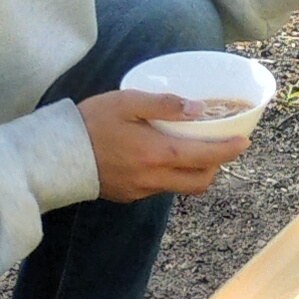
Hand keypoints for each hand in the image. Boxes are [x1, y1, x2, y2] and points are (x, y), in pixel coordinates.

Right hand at [81, 90, 230, 200]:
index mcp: (156, 154)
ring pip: (180, 187)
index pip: (205, 158)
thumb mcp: (128, 102)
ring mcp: (139, 191)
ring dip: (193, 172)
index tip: (244, 142)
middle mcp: (152, 178)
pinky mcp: (127, 196)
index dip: (229, 151)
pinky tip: (161, 157)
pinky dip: (170, 175)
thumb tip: (198, 109)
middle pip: (199, 182)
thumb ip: (165, 105)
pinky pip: (159, 188)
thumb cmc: (91, 123)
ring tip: (192, 149)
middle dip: (215, 166)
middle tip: (219, 146)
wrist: (54, 155)